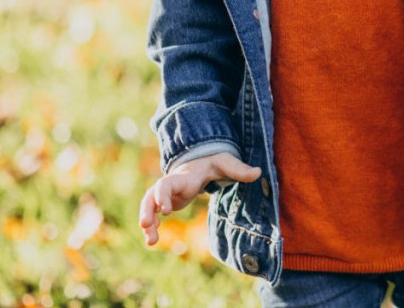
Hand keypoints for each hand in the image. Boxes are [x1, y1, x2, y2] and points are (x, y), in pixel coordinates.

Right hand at [139, 152, 259, 245]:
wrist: (201, 161)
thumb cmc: (213, 162)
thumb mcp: (226, 163)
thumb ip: (239, 169)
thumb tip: (258, 173)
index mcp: (182, 177)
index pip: (167, 184)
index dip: (163, 195)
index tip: (166, 210)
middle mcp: (169, 185)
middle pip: (151, 196)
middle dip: (147, 210)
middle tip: (145, 225)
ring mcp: (165, 195)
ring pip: (149, 207)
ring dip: (147, 223)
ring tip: (150, 241)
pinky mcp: (166, 204)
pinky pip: (154, 216)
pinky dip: (152, 228)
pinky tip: (152, 242)